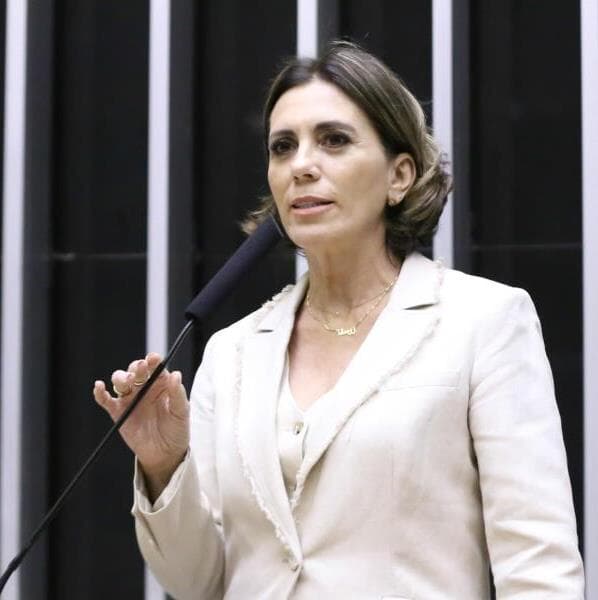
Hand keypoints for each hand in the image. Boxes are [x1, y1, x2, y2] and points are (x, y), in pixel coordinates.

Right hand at [93, 353, 189, 499]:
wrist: (165, 453)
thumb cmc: (176, 429)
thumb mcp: (181, 412)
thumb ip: (178, 394)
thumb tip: (176, 375)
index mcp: (160, 383)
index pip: (154, 367)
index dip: (152, 360)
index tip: (153, 358)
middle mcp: (144, 387)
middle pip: (135, 370)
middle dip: (135, 367)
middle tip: (140, 369)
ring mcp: (130, 399)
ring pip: (120, 381)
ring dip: (120, 377)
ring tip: (126, 381)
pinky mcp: (118, 412)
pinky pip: (106, 400)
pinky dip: (100, 393)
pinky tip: (99, 386)